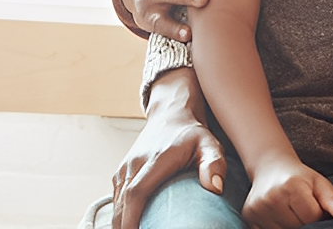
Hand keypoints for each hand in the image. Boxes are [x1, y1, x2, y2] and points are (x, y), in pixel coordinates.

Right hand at [110, 81, 227, 228]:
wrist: (171, 115)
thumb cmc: (193, 134)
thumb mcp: (210, 144)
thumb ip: (215, 163)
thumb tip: (216, 187)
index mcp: (154, 160)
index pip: (136, 193)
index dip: (131, 218)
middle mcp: (134, 164)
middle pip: (122, 204)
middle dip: (124, 227)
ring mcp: (125, 168)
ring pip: (116, 203)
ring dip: (120, 223)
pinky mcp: (121, 173)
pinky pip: (117, 199)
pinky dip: (120, 215)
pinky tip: (129, 227)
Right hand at [241, 159, 332, 228]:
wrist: (271, 168)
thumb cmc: (300, 178)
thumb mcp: (320, 185)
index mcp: (292, 186)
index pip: (311, 218)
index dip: (317, 216)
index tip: (313, 206)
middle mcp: (271, 196)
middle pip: (296, 227)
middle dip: (303, 222)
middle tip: (301, 209)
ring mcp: (257, 207)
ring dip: (290, 226)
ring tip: (291, 212)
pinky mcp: (248, 214)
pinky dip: (276, 227)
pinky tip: (279, 216)